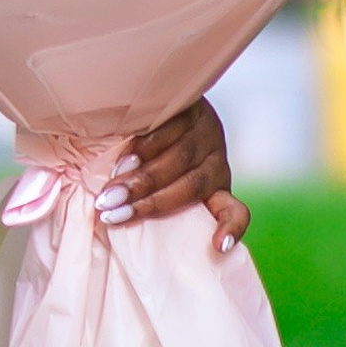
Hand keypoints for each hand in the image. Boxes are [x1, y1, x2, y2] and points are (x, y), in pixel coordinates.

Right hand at [101, 97, 247, 251]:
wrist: (158, 100)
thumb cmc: (154, 157)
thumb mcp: (167, 182)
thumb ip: (158, 201)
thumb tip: (116, 229)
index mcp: (216, 184)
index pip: (235, 211)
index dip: (231, 228)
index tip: (219, 246)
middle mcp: (215, 158)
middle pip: (190, 186)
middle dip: (149, 203)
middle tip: (113, 214)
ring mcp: (204, 130)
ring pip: (178, 158)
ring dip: (140, 179)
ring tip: (110, 192)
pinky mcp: (190, 106)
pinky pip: (167, 130)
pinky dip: (143, 149)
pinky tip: (122, 162)